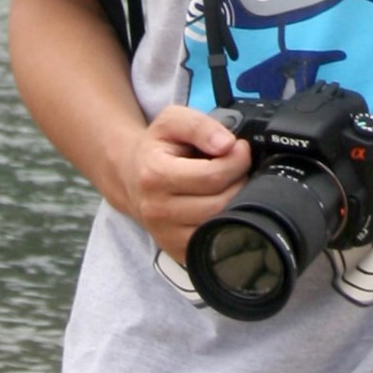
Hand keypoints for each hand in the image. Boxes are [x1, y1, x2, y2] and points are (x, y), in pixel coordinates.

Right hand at [112, 103, 250, 262]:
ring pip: (220, 225)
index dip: (237, 160)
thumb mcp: (172, 121)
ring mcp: (165, 236)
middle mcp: (156, 211)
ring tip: (229, 184)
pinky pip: (214, 242)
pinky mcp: (177, 251)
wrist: (132, 178)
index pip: (212, 176)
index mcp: (154, 176)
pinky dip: (225, 223)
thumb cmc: (156, 148)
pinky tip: (219, 204)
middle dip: (239, 181)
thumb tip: (227, 145)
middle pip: (220, 203)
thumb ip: (200, 126)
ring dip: (235, 202)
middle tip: (238, 167)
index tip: (240, 149)